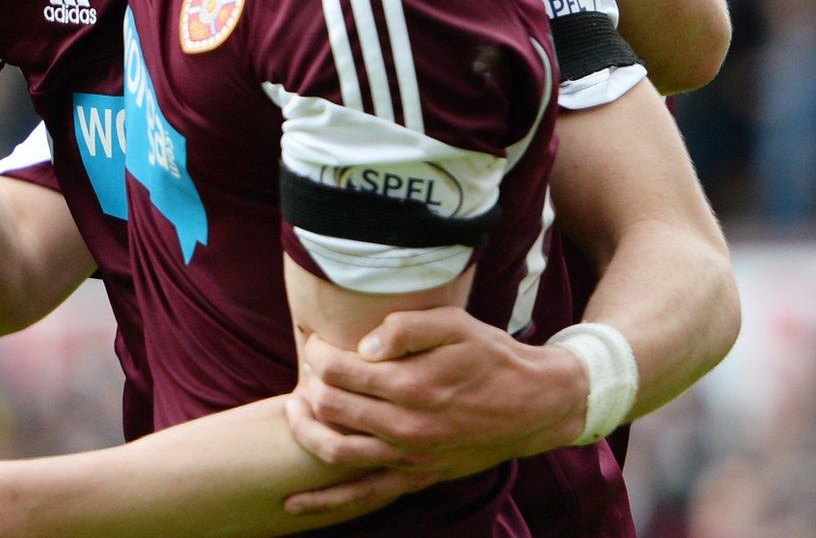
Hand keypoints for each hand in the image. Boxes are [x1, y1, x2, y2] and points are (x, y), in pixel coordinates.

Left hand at [280, 307, 588, 514]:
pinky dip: (324, 501)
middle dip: (309, 384)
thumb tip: (364, 344)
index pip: (338, 370)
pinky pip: (363, 495)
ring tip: (293, 409)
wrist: (538, 405)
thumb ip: (407, 327)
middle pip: (330, 406)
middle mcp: (407, 427)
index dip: (317, 353)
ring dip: (304, 430)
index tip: (316, 343)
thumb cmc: (493, 358)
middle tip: (308, 369)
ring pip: (335, 452)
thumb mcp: (457, 325)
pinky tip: (292, 503)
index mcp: (413, 385)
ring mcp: (410, 457)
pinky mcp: (417, 477)